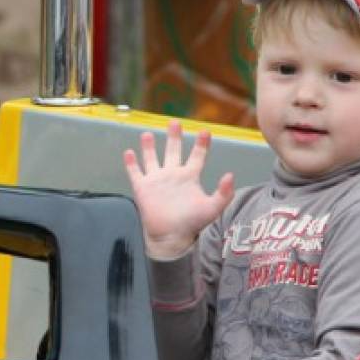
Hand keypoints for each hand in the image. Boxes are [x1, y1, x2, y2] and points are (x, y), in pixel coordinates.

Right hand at [123, 121, 233, 257]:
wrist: (171, 237)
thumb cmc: (192, 224)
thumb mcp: (212, 208)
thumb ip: (223, 193)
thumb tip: (230, 175)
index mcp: (190, 176)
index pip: (197, 156)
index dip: (201, 144)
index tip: (205, 131)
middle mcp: (173, 174)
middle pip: (173, 150)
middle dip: (174, 136)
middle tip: (175, 122)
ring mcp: (157, 180)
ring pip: (152, 158)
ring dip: (149, 146)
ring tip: (148, 134)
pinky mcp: (142, 187)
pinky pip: (135, 172)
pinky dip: (131, 163)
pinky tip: (129, 153)